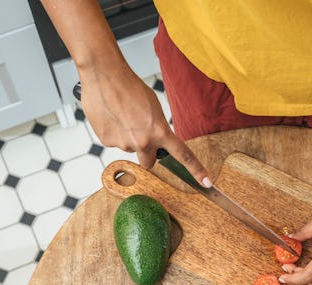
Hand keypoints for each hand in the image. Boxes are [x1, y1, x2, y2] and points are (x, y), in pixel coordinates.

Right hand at [78, 64, 211, 184]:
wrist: (105, 76)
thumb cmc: (130, 87)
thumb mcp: (153, 108)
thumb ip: (156, 128)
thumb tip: (152, 139)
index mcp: (159, 131)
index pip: (183, 155)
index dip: (196, 170)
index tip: (206, 182)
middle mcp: (143, 142)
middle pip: (149, 162)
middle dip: (148, 154)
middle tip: (142, 136)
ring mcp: (123, 144)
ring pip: (130, 148)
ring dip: (128, 137)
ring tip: (122, 116)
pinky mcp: (107, 141)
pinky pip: (114, 142)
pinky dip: (114, 132)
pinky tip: (111, 116)